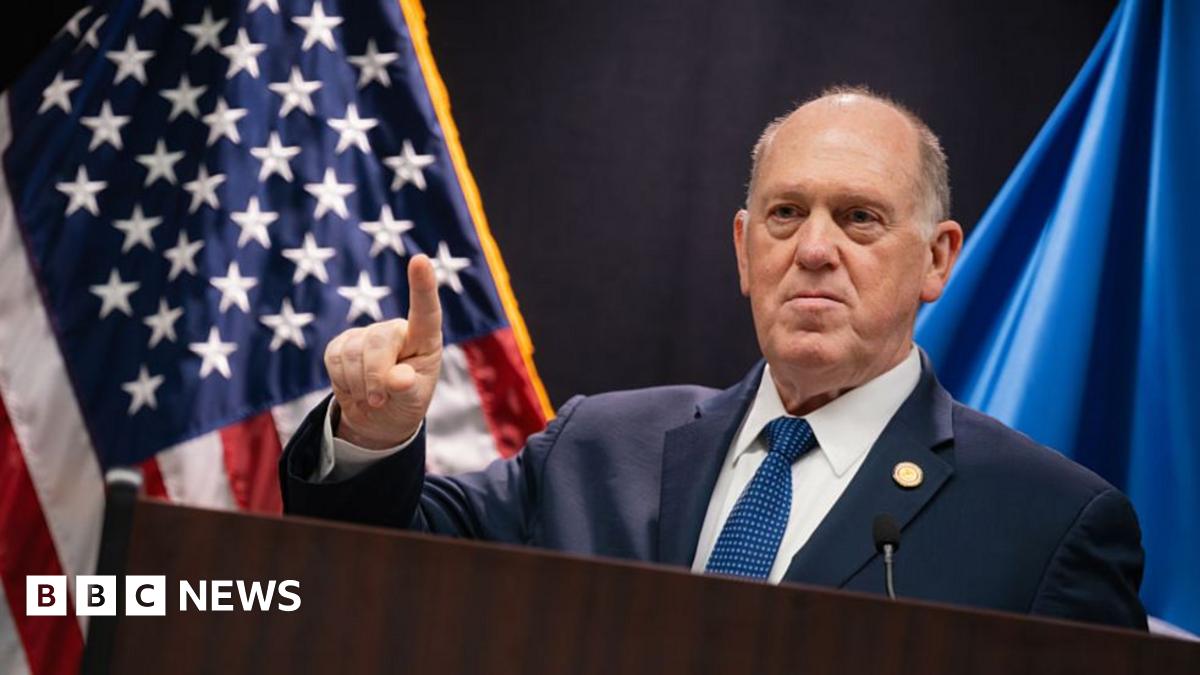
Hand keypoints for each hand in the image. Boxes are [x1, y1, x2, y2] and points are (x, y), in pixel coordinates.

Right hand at [324, 254, 442, 448]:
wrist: (378, 417)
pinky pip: (333, 357)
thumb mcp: (413, 402)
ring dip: (358, 383)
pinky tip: (354, 387)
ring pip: (352, 352)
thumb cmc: (406, 403)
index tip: (419, 260)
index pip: (425, 312)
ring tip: (371, 397)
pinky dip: (342, 380)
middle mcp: (396, 330)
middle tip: (378, 401)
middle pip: (378, 341)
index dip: (422, 286)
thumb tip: (398, 379)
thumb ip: (407, 389)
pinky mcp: (342, 343)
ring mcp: (368, 334)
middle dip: (375, 376)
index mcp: (424, 340)